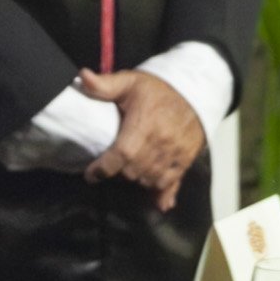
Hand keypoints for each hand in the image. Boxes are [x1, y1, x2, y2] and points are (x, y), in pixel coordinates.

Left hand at [79, 68, 205, 211]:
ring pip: (150, 180)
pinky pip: (172, 183)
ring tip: (130, 171)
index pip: (121, 154)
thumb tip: (81, 77)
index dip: (102, 168)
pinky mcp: (185, 160)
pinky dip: (163, 194)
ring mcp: (175, 154)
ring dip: (137, 180)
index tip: (90, 174)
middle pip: (133, 172)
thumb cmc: (159, 89)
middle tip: (111, 166)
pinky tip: (158, 203)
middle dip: (118, 173)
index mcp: (143, 125)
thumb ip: (105, 84)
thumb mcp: (131, 81)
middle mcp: (161, 143)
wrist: (198, 90)